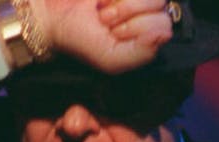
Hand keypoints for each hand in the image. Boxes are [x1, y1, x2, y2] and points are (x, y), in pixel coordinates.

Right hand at [27, 0, 174, 73]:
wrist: (54, 17)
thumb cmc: (83, 40)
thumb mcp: (113, 60)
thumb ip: (143, 53)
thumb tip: (164, 34)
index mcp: (149, 35)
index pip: (164, 27)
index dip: (140, 30)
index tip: (117, 35)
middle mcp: (146, 12)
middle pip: (160, 6)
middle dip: (129, 18)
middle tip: (109, 24)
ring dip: (121, 4)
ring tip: (105, 12)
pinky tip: (101, 1)